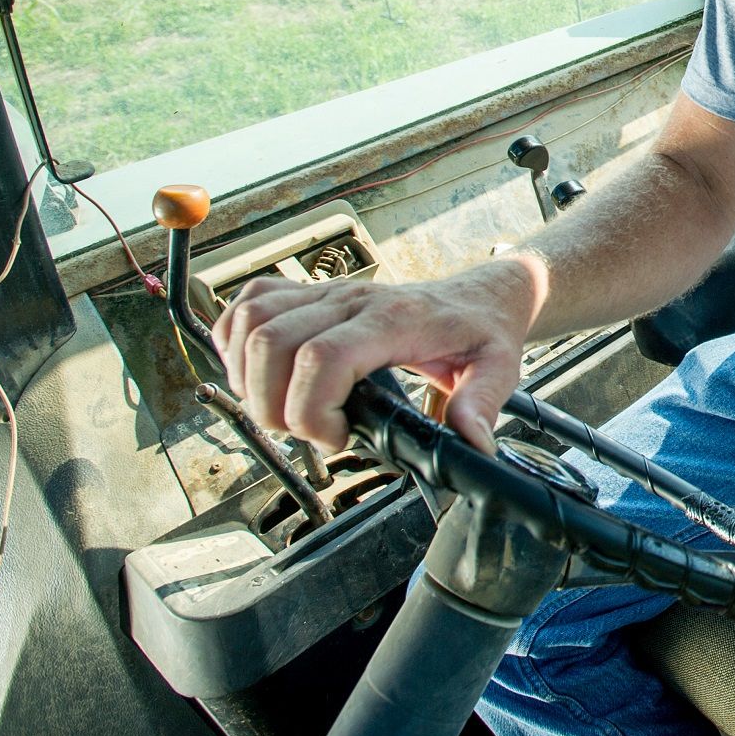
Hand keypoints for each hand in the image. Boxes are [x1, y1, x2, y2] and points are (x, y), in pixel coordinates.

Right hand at [212, 255, 545, 452]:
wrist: (477, 296)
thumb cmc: (481, 332)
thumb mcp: (499, 369)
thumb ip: (482, 404)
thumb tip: (469, 442)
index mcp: (395, 319)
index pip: (323, 357)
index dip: (310, 409)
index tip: (334, 438)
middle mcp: (353, 300)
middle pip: (273, 342)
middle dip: (271, 404)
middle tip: (305, 432)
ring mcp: (329, 294)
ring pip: (252, 320)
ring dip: (247, 375)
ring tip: (281, 408)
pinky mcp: (313, 294)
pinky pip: (251, 301)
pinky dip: (235, 339)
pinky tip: (258, 372)